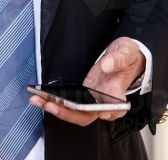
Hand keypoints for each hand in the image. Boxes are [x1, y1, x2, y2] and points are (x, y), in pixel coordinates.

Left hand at [29, 37, 145, 125]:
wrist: (125, 56)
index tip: (100, 112)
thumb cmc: (129, 57)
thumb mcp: (127, 52)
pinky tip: (42, 96)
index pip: (114, 109)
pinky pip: (69, 102)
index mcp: (117, 93)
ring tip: (38, 100)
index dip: (106, 113)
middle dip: (67, 112)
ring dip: (56, 108)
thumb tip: (106, 65)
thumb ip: (118, 59)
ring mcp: (92, 98)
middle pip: (86, 115)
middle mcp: (104, 100)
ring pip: (75, 111)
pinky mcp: (83, 92)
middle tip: (50, 105)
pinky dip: (55, 101)